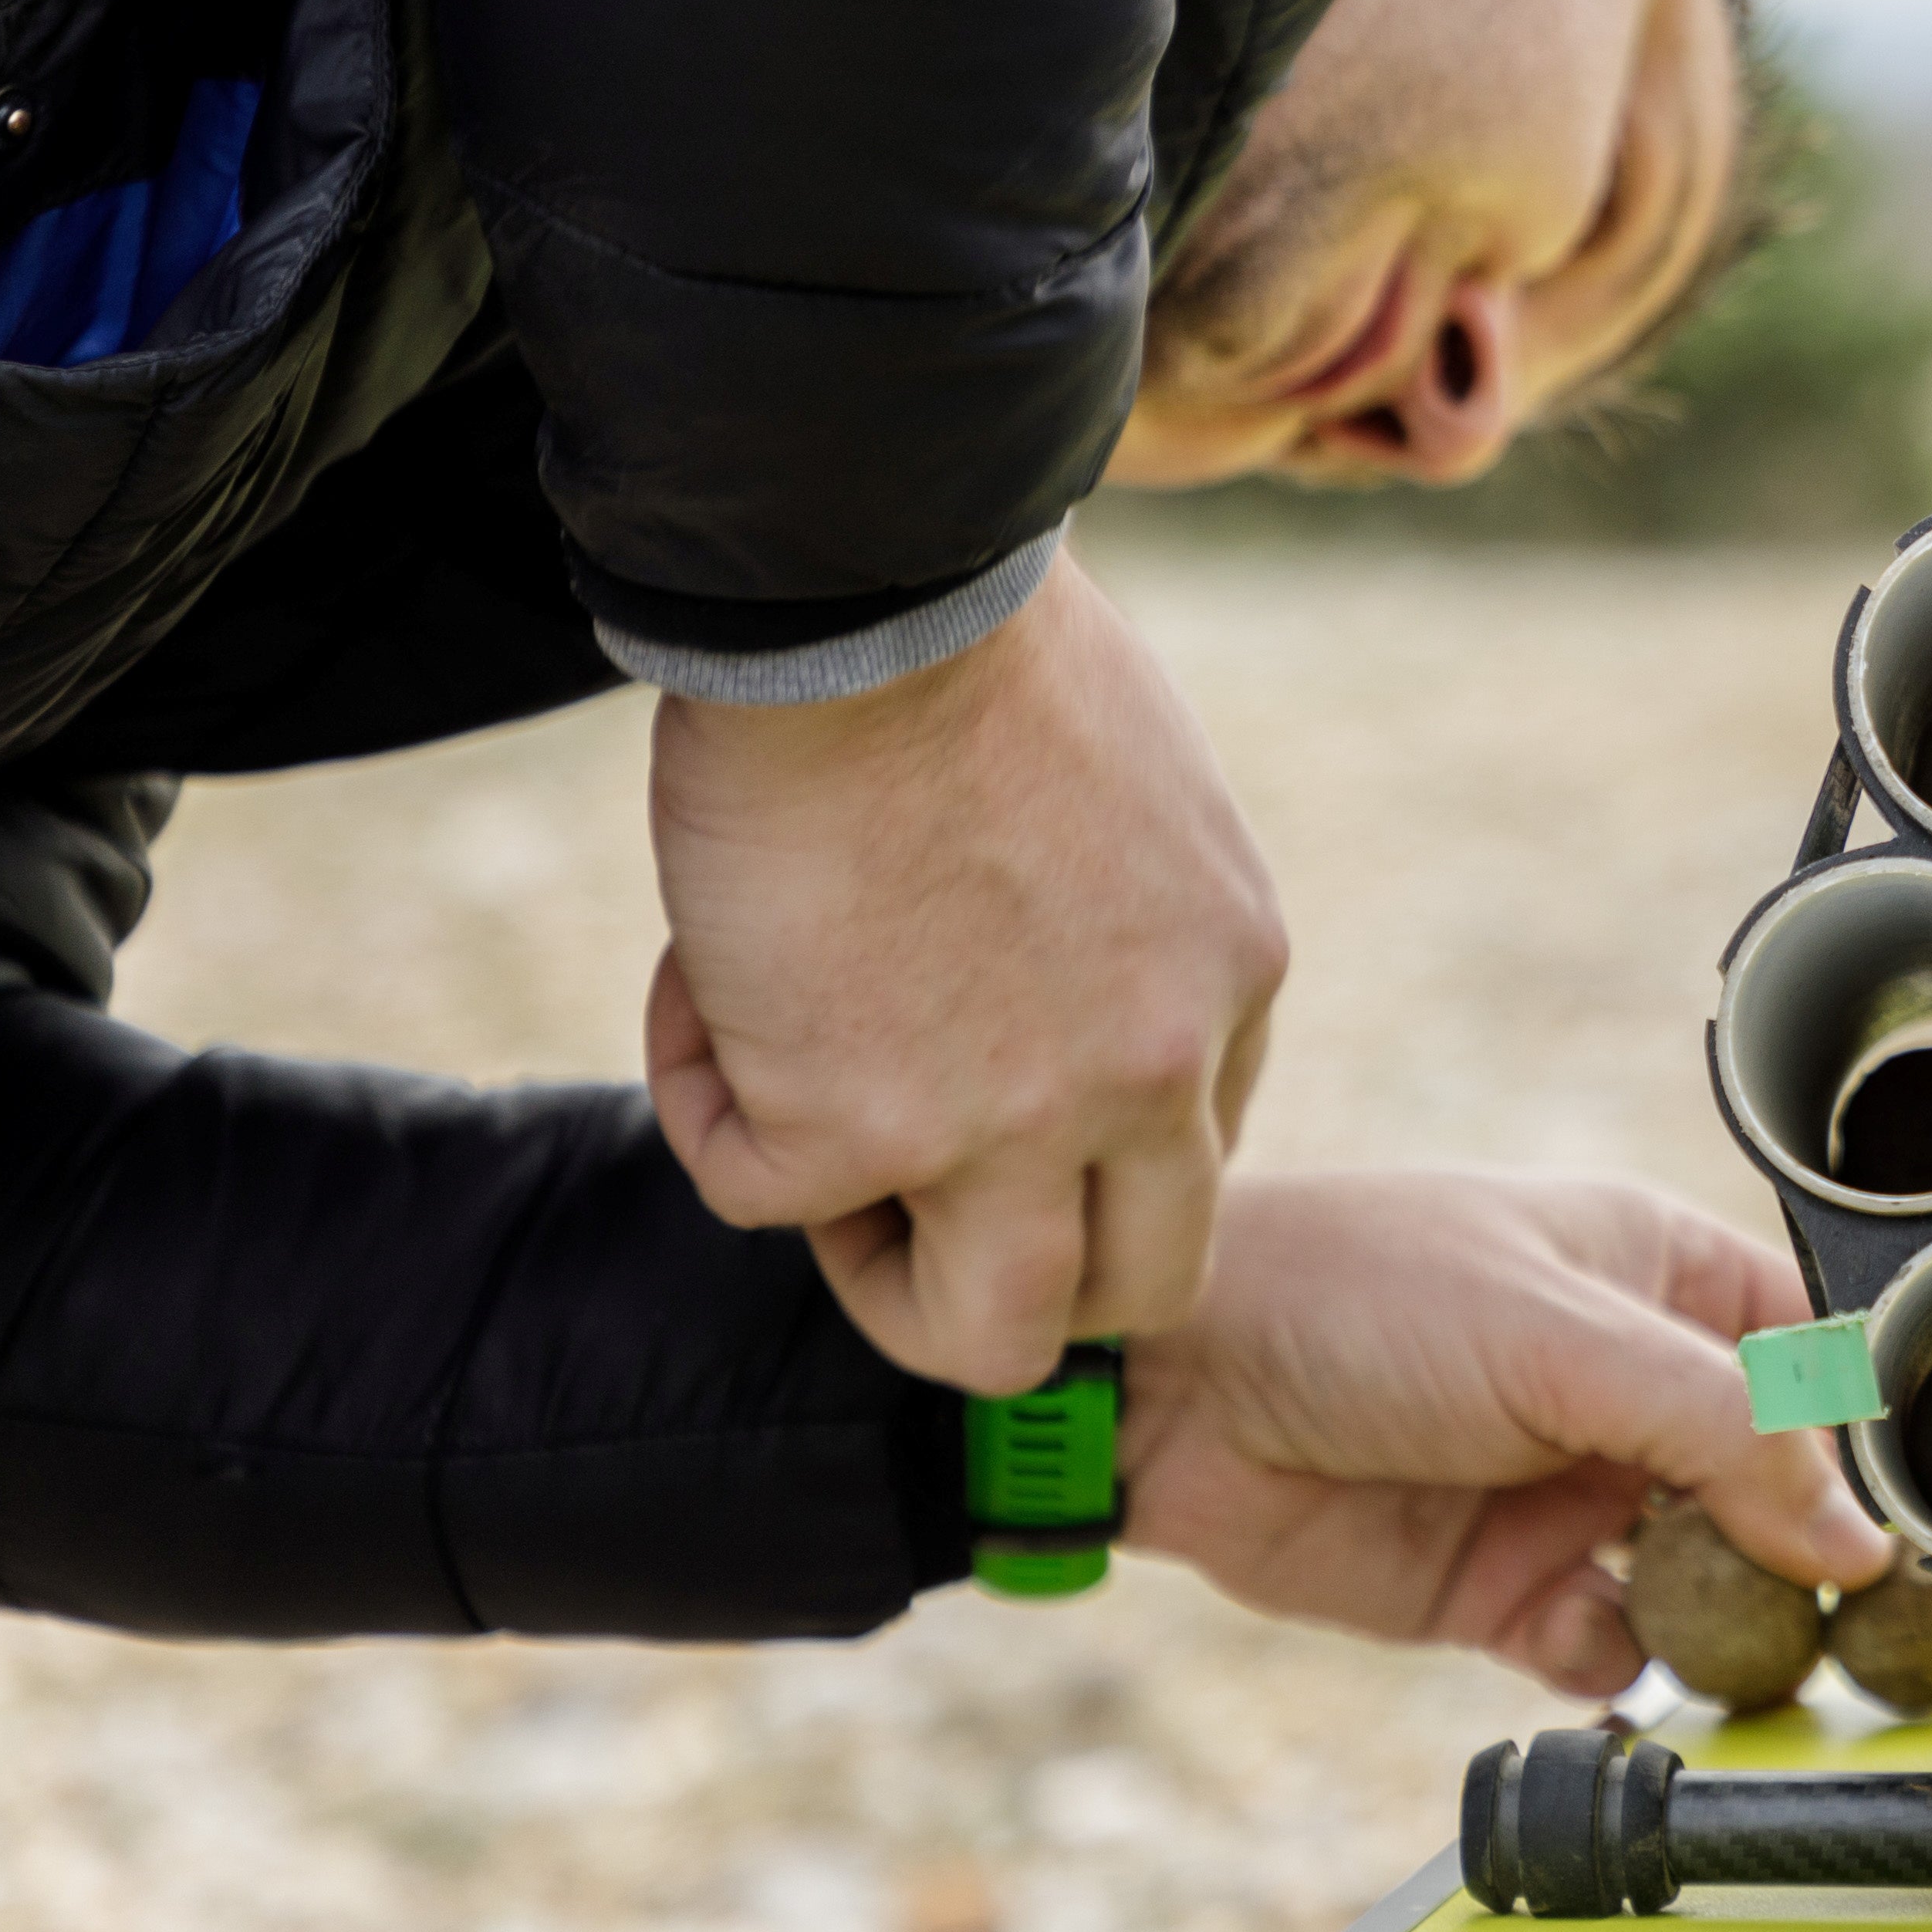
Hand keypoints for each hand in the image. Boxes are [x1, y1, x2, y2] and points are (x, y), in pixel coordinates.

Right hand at [643, 552, 1285, 1393]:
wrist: (870, 597)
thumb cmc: (971, 639)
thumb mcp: (1131, 794)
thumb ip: (1117, 915)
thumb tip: (1038, 975)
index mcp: (1231, 978)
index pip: (1187, 1152)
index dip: (1073, 1145)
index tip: (975, 1080)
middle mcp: (1156, 1074)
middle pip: (1138, 1291)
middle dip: (1023, 1274)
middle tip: (901, 1196)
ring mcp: (1016, 1122)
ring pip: (986, 1334)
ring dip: (878, 1273)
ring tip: (793, 1141)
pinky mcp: (859, 1130)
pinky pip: (763, 1197)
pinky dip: (710, 1108)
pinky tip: (700, 985)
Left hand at [1114, 1169, 1893, 1690]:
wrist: (1166, 1388)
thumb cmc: (1350, 1293)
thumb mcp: (1562, 1338)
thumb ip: (1722, 1435)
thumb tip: (1855, 1541)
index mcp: (1661, 1278)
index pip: (1812, 1365)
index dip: (1867, 1443)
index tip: (1910, 1529)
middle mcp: (1629, 1388)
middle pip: (1772, 1490)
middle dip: (1810, 1558)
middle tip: (1859, 1628)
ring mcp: (1568, 1493)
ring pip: (1702, 1583)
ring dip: (1734, 1631)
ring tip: (1761, 1669)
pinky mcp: (1501, 1590)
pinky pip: (1607, 1652)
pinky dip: (1633, 1681)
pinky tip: (1639, 1685)